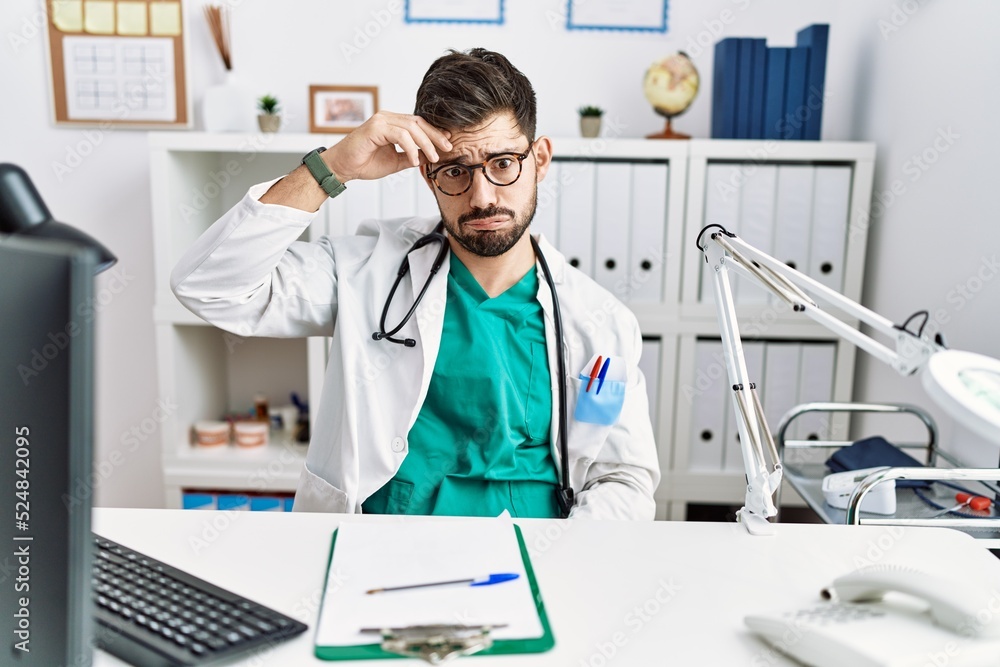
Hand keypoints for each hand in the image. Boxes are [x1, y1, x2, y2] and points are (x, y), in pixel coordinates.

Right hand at [323, 111, 452, 181]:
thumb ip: (411, 156)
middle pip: (418, 122)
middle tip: (447, 148)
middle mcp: (387, 118)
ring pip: (411, 128)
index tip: (448, 143)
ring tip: (433, 158)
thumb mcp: (395, 161)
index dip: (434, 132)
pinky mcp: (375, 127)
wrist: (342, 167)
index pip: (418, 124)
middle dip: (435, 136)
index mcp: (392, 123)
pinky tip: (414, 160)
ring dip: (425, 143)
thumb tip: (428, 156)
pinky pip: (399, 135)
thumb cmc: (364, 163)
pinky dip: (410, 147)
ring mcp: (380, 120)